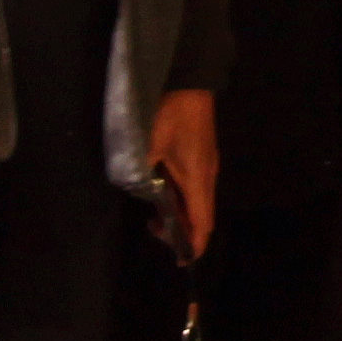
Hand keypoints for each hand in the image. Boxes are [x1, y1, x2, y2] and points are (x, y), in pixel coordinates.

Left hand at [147, 87, 218, 262]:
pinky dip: (183, 200)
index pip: (201, 223)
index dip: (193, 245)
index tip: (180, 259)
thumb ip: (141, 171)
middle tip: (155, 230)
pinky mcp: (203, 157)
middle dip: (183, 232)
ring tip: (156, 216)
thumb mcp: (149, 143)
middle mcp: (207, 177)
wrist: (190, 82)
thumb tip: (134, 188)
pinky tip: (164, 193)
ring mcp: (208, 166)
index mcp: (197, 179)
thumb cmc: (171, 113)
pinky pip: (196, 189)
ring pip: (200, 202)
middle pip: (202, 217)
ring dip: (182, 215)